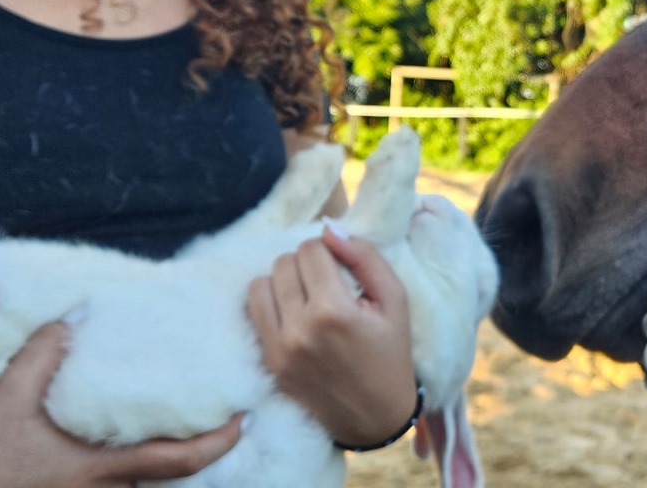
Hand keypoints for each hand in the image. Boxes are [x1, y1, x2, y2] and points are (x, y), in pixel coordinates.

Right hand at [0, 321, 241, 487]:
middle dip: (204, 447)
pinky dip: (143, 465)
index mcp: (103, 469)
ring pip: (149, 484)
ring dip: (171, 456)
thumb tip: (80, 312)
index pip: (179, 461)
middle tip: (226, 411)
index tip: (244, 419)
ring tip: (191, 417)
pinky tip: (140, 438)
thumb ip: (43, 355)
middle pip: (172, 476)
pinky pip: (125, 486)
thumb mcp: (6, 402)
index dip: (219, 442)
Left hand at [247, 226, 417, 446]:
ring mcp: (278, 349)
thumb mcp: (395, 300)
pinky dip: (269, 305)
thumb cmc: (390, 353)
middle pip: (282, 263)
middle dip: (304, 264)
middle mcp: (299, 329)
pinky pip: (251, 314)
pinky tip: (291, 314)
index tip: (340, 266)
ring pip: (259, 284)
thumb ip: (365, 257)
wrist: (375, 417)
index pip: (310, 249)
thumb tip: (330, 229)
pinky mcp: (267, 363)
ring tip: (305, 296)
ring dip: (281, 282)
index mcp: (334, 311)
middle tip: (325, 282)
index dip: (327, 250)